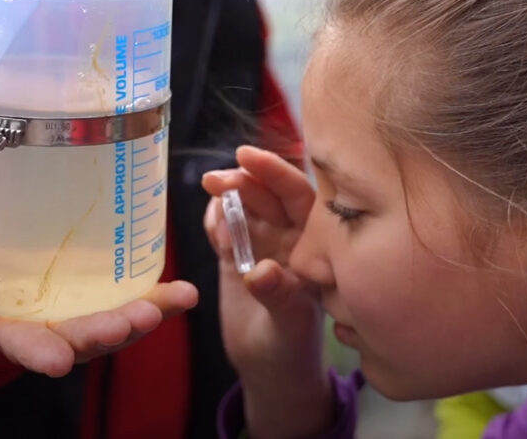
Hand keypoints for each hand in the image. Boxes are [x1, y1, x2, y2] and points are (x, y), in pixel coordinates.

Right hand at [0, 240, 197, 377]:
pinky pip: (135, 294)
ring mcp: (81, 306)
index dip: (40, 352)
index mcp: (8, 322)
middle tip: (137, 321)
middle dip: (108, 333)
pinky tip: (184, 294)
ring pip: (114, 319)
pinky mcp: (105, 287)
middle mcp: (50, 321)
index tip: (59, 361)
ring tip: (169, 305)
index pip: (24, 342)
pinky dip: (161, 295)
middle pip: (81, 335)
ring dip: (143, 315)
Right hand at [202, 145, 332, 438]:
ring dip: (227, 196)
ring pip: (245, 206)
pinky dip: (215, 220)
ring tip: (212, 196)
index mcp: (314, 243)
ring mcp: (262, 244)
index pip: (299, 195)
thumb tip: (258, 272)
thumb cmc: (293, 347)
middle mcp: (291, 237)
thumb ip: (277, 295)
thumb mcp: (289, 325)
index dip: (276, 172)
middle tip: (216, 179)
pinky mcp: (236, 256)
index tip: (248, 156)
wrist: (269, 370)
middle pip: (268, 194)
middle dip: (244, 179)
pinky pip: (224, 227)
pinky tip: (212, 225)